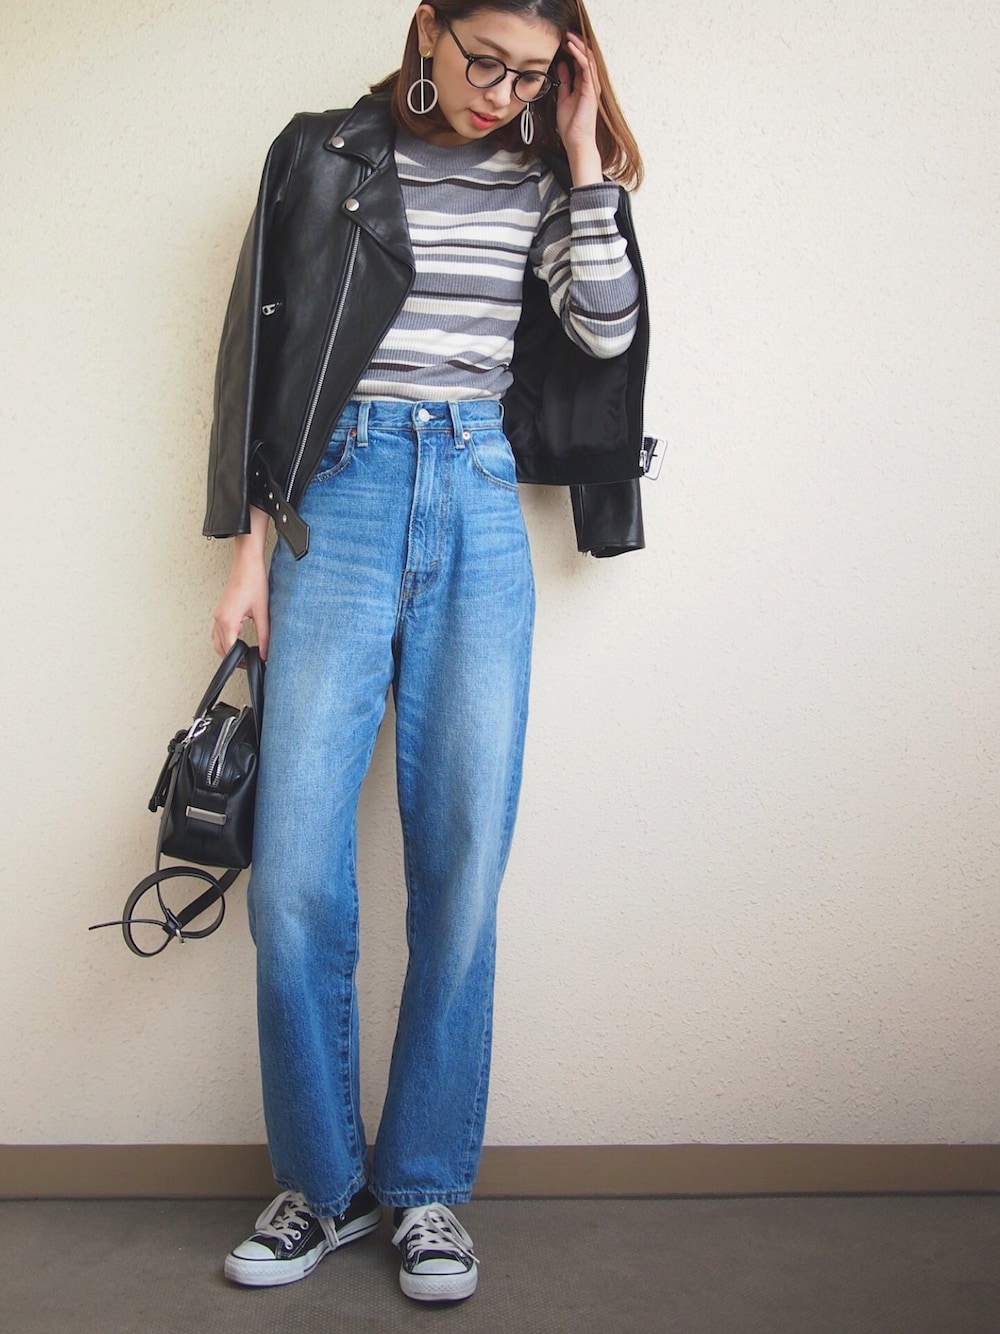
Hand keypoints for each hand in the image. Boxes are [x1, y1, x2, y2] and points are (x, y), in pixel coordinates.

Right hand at [212, 548, 269, 660]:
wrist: (247, 564)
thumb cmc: (254, 582)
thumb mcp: (263, 613)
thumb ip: (264, 636)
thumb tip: (266, 653)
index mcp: (228, 621)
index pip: (229, 651)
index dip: (240, 661)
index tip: (251, 665)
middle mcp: (219, 619)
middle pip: (220, 649)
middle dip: (232, 659)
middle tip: (248, 664)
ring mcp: (218, 615)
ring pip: (217, 641)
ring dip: (227, 650)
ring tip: (243, 655)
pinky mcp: (220, 611)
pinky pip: (218, 632)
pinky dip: (225, 640)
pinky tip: (237, 640)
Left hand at [555, 32, 602, 182]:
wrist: (576, 141)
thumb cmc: (571, 125)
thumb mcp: (564, 97)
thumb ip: (565, 81)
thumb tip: (562, 65)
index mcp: (584, 85)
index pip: (580, 62)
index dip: (572, 50)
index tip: (562, 41)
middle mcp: (590, 83)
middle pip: (586, 57)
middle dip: (576, 43)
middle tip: (565, 33)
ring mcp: (592, 86)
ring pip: (588, 58)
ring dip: (578, 45)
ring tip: (568, 35)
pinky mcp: (591, 89)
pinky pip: (587, 67)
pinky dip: (579, 55)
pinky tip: (571, 47)